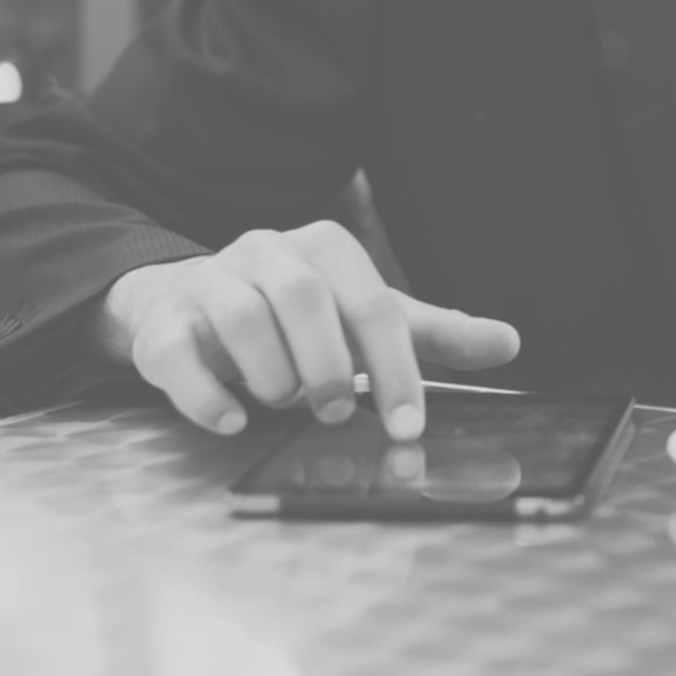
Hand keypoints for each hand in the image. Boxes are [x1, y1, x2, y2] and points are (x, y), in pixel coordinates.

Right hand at [93, 219, 520, 438]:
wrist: (190, 306)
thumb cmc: (297, 319)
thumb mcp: (366, 319)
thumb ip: (433, 334)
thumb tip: (511, 344)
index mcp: (326, 248)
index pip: (373, 305)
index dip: (396, 370)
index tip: (407, 428)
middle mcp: (267, 251)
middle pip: (304, 298)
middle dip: (329, 365)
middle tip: (336, 412)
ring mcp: (209, 282)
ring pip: (243, 318)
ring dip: (274, 376)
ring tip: (285, 404)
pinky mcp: (164, 324)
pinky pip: (178, 354)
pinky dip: (208, 395)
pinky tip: (233, 422)